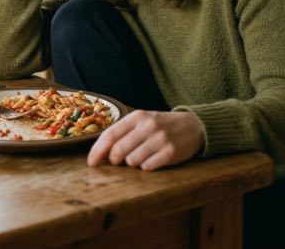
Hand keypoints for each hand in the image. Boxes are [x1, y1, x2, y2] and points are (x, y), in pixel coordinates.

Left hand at [87, 110, 204, 170]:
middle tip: (118, 162)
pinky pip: (148, 167)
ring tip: (141, 156)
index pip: (110, 134)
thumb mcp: (143, 121)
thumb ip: (123, 133)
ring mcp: (160, 138)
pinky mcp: (171, 152)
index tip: (91, 162)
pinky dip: (146, 167)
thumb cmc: (161, 126)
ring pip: (132, 161)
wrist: (193, 126)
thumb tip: (101, 152)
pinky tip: (153, 160)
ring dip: (132, 163)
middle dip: (114, 160)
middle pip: (119, 150)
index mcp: (138, 116)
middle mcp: (148, 126)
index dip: (98, 150)